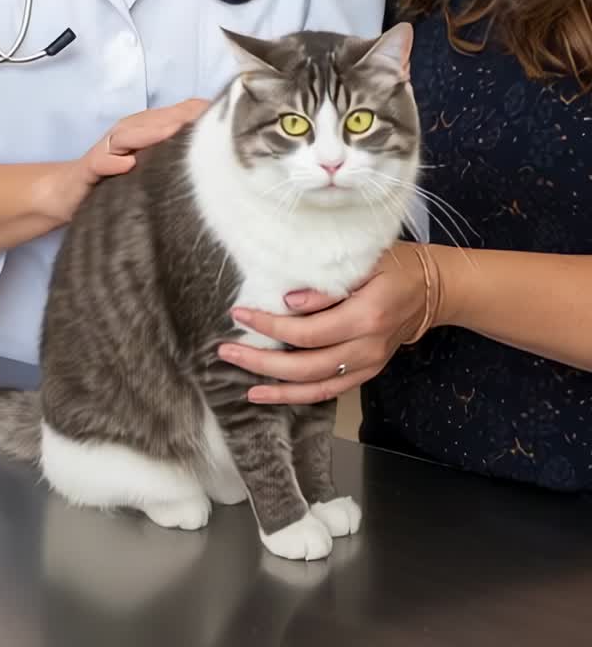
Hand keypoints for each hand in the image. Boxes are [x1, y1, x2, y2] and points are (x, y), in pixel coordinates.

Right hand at [37, 99, 209, 226]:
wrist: (69, 191)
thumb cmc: (116, 176)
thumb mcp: (149, 162)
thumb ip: (174, 152)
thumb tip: (216, 149)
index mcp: (144, 129)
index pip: (175, 114)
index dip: (197, 114)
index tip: (226, 118)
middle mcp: (127, 132)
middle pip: (156, 121)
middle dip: (181, 119)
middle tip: (208, 121)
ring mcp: (107, 148)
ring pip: (129, 135)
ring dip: (150, 134)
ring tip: (172, 133)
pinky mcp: (90, 167)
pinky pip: (101, 162)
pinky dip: (113, 162)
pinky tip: (127, 165)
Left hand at [217, 243, 436, 403]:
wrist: (431, 290)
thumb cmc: (396, 267)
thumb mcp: (366, 262)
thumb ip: (328, 285)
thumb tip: (289, 302)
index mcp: (367, 316)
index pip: (309, 331)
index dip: (270, 325)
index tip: (240, 314)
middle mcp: (367, 347)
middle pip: (305, 365)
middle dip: (262, 361)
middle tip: (227, 350)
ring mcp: (368, 365)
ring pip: (314, 386)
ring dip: (274, 386)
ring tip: (240, 379)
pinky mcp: (366, 373)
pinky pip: (327, 391)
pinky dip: (296, 396)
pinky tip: (268, 393)